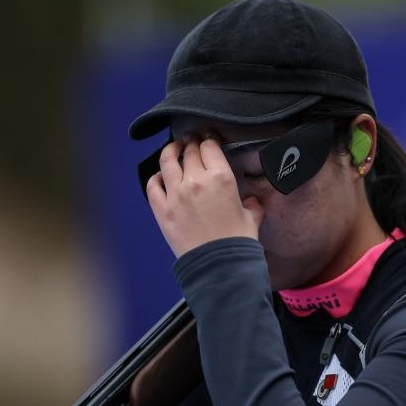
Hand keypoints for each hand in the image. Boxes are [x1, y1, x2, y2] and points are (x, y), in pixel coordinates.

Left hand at [146, 136, 264, 257]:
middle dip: (192, 144)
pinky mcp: (162, 209)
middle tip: (192, 143)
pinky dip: (156, 177)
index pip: (210, 147)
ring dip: (171, 151)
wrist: (219, 265)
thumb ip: (251, 205)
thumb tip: (251, 202)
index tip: (209, 140)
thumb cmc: (238, 242)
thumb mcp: (252, 218)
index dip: (209, 140)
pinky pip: (153, 185)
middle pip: (190, 151)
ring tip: (173, 149)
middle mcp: (196, 180)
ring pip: (167, 160)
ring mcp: (176, 194)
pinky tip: (160, 176)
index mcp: (221, 178)